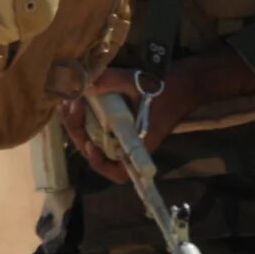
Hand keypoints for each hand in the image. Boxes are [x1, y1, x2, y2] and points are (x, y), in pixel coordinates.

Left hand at [64, 57, 254, 184]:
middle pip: (96, 152)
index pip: (118, 172)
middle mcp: (129, 145)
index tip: (90, 145)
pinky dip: (84, 118)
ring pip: (93, 139)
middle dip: (78, 131)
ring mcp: (123, 135)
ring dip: (78, 123)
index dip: (100, 164)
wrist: (184, 83)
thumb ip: (110, 81)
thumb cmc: (165, 88)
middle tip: (72, 106)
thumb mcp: (137, 81)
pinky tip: (76, 100)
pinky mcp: (119, 125)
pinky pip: (97, 128)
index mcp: (139, 145)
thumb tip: (83, 84)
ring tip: (70, 100)